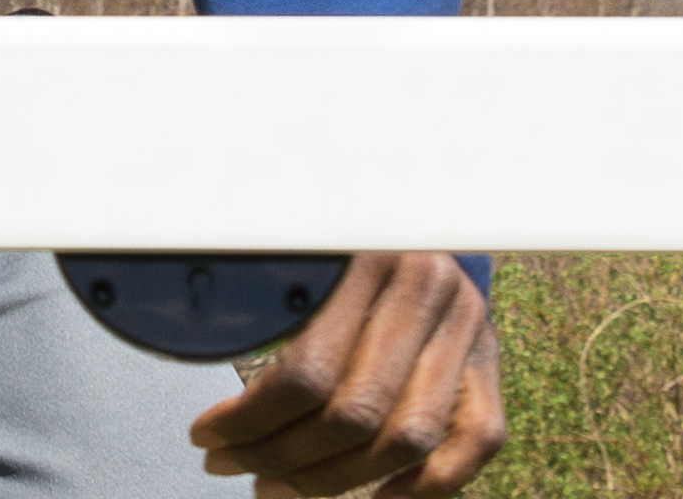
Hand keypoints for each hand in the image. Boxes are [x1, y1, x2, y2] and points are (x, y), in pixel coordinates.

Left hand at [189, 251, 504, 494]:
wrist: (406, 213)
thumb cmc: (326, 241)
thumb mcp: (292, 245)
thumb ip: (259, 292)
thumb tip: (195, 352)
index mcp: (369, 253)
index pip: (306, 371)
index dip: (249, 421)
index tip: (207, 435)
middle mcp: (428, 287)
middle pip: (355, 413)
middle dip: (280, 456)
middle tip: (229, 463)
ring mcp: (466, 327)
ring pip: (407, 438)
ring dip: (333, 480)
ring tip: (275, 485)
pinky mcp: (488, 360)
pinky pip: (475, 442)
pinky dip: (424, 486)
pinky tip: (369, 498)